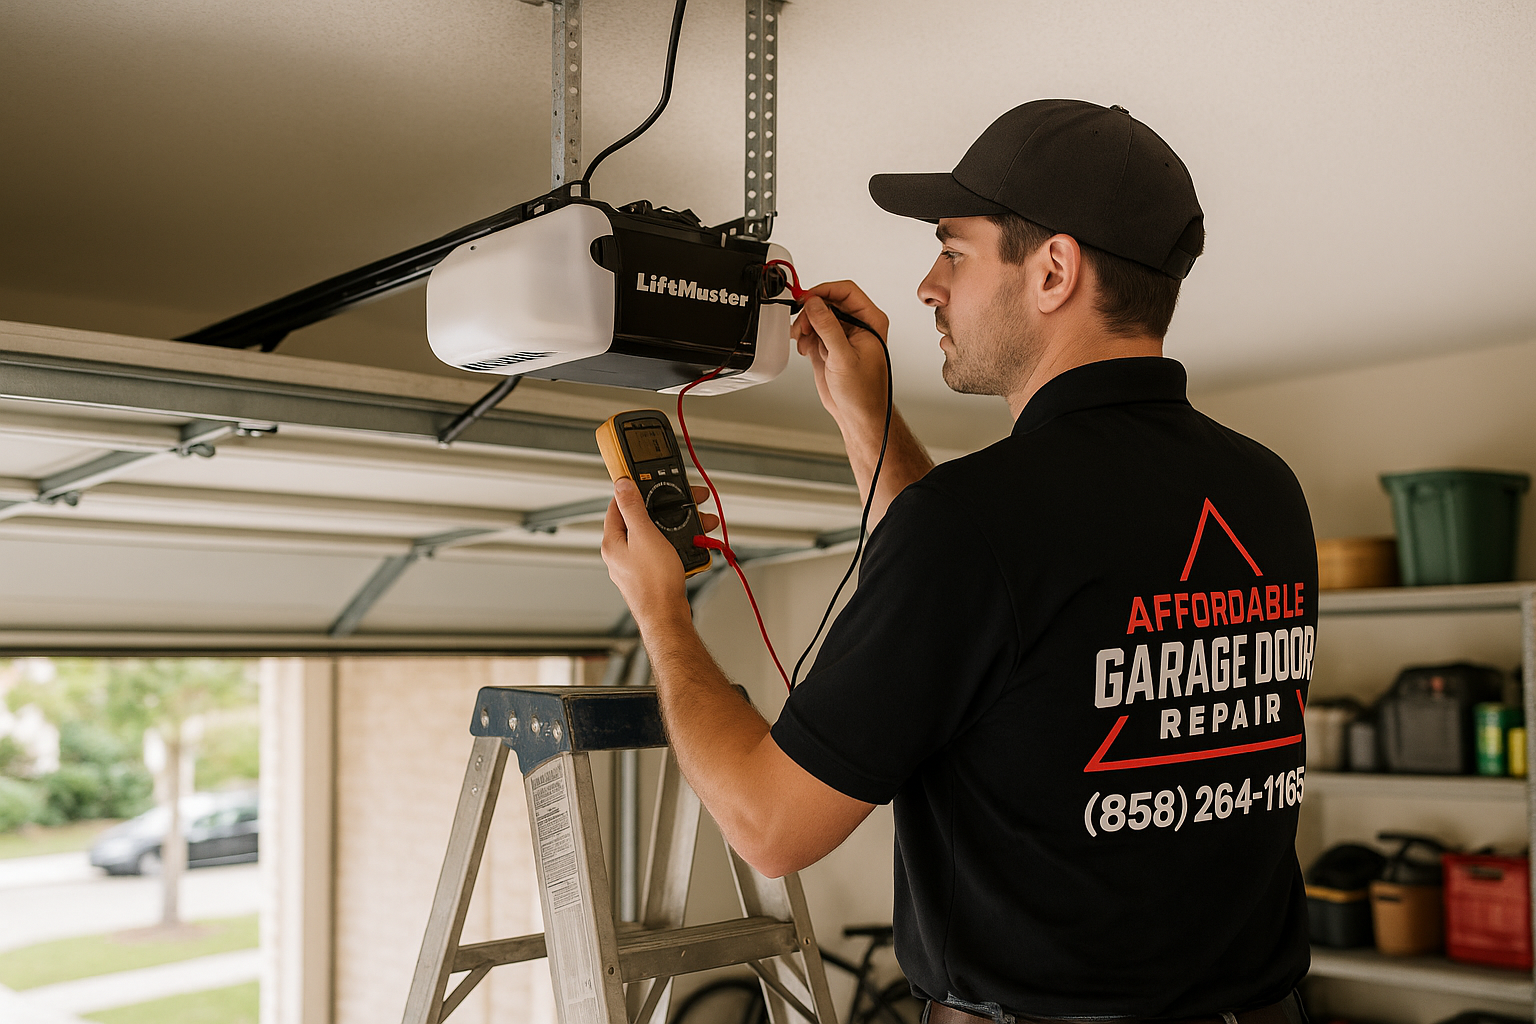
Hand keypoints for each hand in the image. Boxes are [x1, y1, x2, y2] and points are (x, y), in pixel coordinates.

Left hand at [601, 481, 719, 631]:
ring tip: (699, 524)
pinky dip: (679, 544)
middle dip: (667, 509)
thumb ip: (632, 508)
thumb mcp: (645, 535)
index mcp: (612, 542)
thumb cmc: (655, 583)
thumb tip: (621, 485)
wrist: (668, 617)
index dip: (633, 491)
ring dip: (678, 526)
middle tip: (685, 502)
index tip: (648, 482)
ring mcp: (636, 565)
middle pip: (642, 520)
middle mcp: (621, 554)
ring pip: (657, 535)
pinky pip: (665, 551)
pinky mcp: (651, 574)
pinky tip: (694, 544)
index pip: (617, 505)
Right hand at [789, 281, 890, 429]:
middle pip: (828, 301)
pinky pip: (812, 331)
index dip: (825, 291)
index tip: (807, 299)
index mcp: (870, 321)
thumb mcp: (844, 357)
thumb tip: (815, 304)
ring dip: (805, 325)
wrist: (858, 415)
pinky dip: (804, 337)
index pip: (847, 291)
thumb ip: (828, 328)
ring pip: (818, 316)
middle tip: (802, 326)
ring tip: (801, 340)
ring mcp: (842, 335)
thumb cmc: (863, 393)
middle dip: (811, 312)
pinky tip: (804, 349)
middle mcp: (857, 325)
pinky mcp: (829, 346)